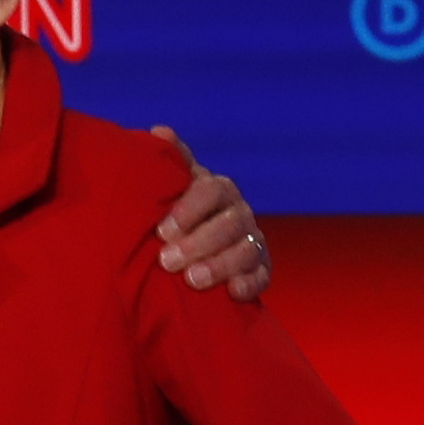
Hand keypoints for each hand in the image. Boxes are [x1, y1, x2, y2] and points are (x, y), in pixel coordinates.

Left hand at [149, 126, 269, 301]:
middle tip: (167, 261)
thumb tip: (160, 131)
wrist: (194, 249)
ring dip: (220, 265)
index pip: (210, 191)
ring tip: (192, 280)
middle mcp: (239, 212)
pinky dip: (249, 284)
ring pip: (246, 250)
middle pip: (228, 224)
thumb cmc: (177, 215)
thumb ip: (169, 163)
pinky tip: (232, 293)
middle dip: (198, 243)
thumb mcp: (171, 188)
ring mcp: (252, 240)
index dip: (188, 209)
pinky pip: (263, 276)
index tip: (161, 231)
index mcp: (217, 190)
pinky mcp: (261, 269)